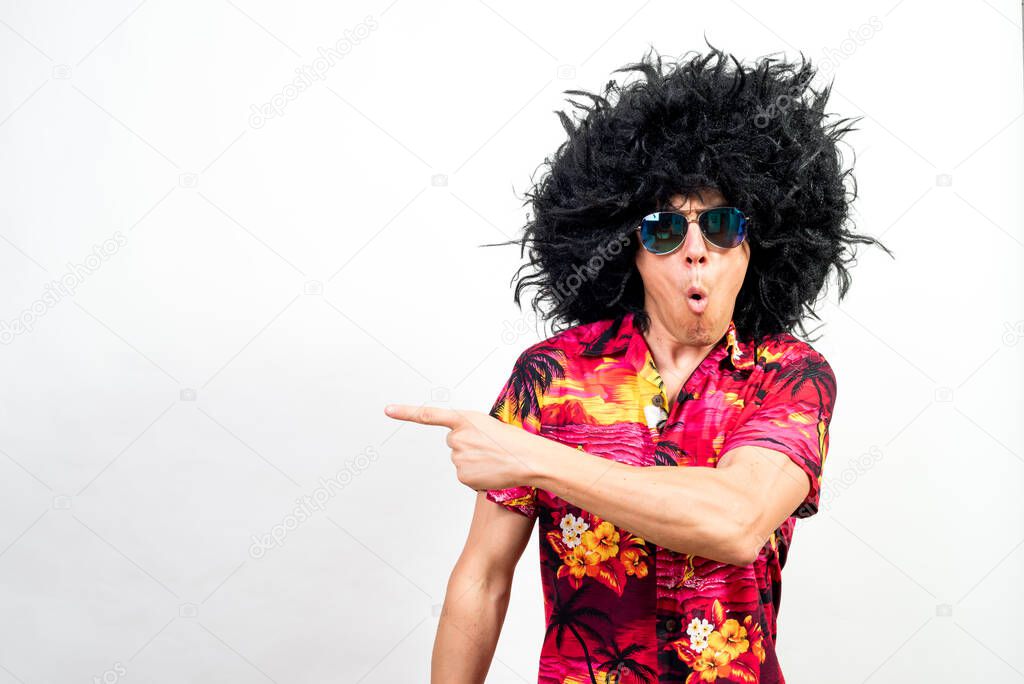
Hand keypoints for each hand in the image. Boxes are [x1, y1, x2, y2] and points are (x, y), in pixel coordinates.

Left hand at [384, 404, 538, 491]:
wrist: (528, 459)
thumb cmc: (514, 440)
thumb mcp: (489, 426)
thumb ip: (469, 431)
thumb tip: (458, 449)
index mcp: (464, 418)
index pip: (428, 415)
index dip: (406, 412)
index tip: (387, 410)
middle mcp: (456, 437)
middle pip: (453, 441)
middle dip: (467, 444)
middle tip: (489, 446)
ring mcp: (458, 457)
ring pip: (460, 459)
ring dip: (474, 460)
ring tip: (493, 458)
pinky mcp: (462, 476)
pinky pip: (465, 475)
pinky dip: (477, 475)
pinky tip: (491, 471)